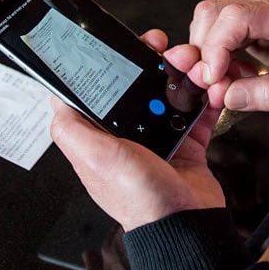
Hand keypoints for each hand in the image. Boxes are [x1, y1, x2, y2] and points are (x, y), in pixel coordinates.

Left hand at [50, 29, 224, 230]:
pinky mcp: (188, 143)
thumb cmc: (138, 197)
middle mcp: (129, 133)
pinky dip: (207, 97)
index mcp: (102, 135)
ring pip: (171, 91)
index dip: (117, 61)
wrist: (184, 224)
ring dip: (185, 73)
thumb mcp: (93, 157)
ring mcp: (160, 137)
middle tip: (171, 50)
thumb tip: (55, 95)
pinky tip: (213, 88)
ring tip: (196, 67)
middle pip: (141, 83)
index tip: (133, 44)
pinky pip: (197, 111)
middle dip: (158, 60)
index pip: (104, 86)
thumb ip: (70, 126)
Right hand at [165, 0, 268, 111]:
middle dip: (203, 51)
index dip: (215, 47)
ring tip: (229, 79)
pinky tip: (233, 71)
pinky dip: (213, 53)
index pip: (235, 17)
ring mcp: (253, 6)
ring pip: (207, 19)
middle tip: (215, 85)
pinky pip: (214, 28)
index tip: (213, 78)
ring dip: (206, 53)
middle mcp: (266, 2)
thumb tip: (229, 97)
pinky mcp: (244, 16)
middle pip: (212, 12)